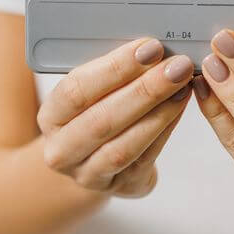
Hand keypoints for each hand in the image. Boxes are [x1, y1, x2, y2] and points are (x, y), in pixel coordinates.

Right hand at [38, 39, 193, 197]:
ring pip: (124, 145)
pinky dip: (166, 129)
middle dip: (145, 90)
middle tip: (177, 66)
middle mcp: (62, 150)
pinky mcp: (121, 187)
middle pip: (102, 120)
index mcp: (50, 116)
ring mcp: (89, 174)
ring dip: (159, 112)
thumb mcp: (92, 89)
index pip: (76, 90)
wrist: (92, 156)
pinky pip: (145, 158)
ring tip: (183, 85)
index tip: (150, 47)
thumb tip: (151, 46)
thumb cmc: (94, 109)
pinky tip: (180, 106)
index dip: (114, 68)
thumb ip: (112, 70)